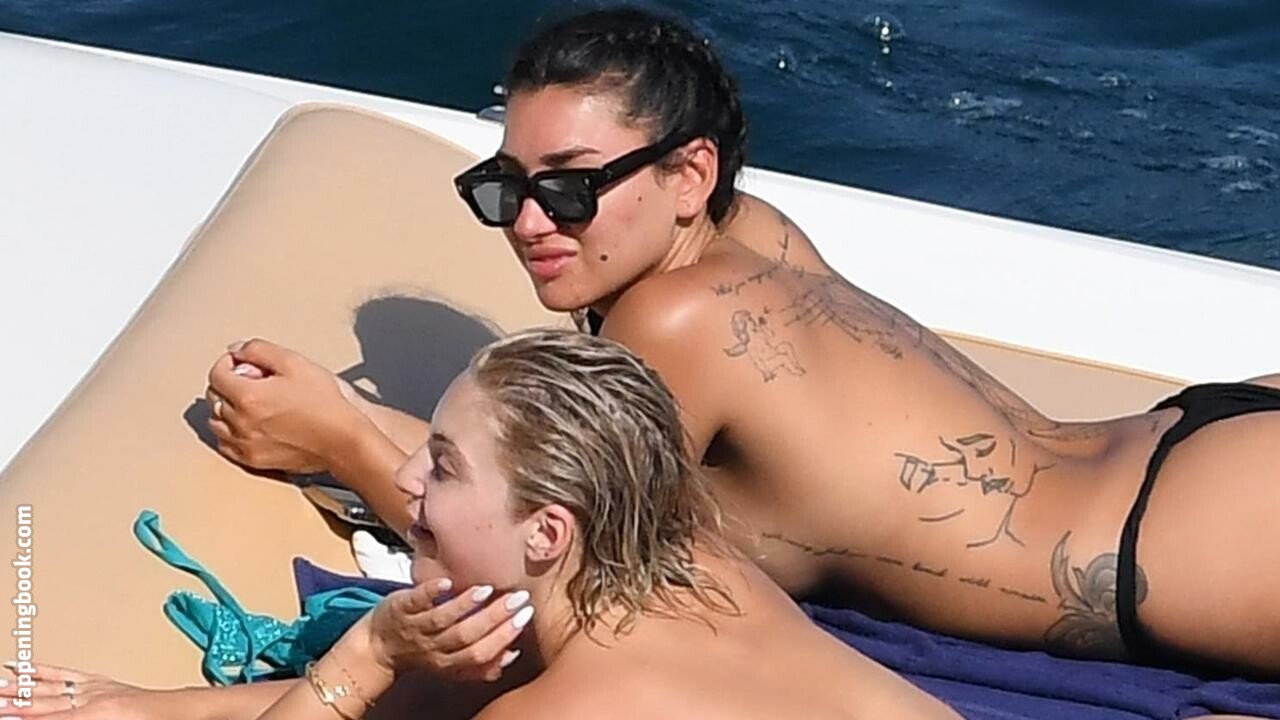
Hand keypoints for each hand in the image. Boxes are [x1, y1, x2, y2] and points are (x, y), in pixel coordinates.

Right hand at [0, 662, 163, 718]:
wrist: (176, 713)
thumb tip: (51, 719)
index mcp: (98, 714)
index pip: (50, 718)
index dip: (23, 716)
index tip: (4, 714)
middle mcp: (95, 697)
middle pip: (45, 703)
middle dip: (16, 703)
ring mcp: (97, 686)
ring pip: (51, 687)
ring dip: (22, 687)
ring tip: (0, 687)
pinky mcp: (102, 681)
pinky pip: (68, 675)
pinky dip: (44, 671)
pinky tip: (26, 668)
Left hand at [205, 339, 367, 473]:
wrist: (344, 440)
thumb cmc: (327, 404)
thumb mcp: (295, 362)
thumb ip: (260, 350)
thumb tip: (238, 350)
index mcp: (248, 396)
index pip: (216, 374)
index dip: (227, 362)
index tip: (240, 362)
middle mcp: (241, 422)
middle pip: (214, 397)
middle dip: (227, 383)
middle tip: (251, 380)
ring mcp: (246, 444)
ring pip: (216, 423)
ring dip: (226, 409)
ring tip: (250, 402)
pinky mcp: (254, 460)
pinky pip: (226, 445)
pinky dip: (230, 432)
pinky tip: (249, 424)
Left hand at [365, 579, 533, 682]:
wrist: (376, 648)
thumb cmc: (422, 650)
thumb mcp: (451, 663)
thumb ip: (481, 661)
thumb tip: (514, 652)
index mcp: (449, 661)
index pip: (481, 653)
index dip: (504, 637)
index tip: (525, 616)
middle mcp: (433, 646)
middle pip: (466, 636)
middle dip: (495, 618)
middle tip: (518, 598)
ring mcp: (415, 626)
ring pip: (442, 619)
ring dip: (465, 606)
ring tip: (488, 590)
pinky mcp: (399, 608)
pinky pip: (416, 601)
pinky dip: (432, 592)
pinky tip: (449, 583)